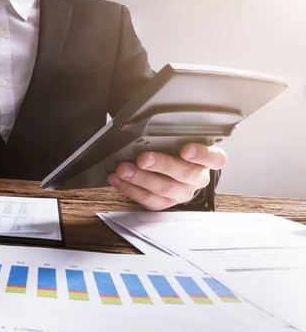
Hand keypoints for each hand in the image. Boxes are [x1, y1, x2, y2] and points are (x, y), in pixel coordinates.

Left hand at [107, 143, 226, 210]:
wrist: (175, 172)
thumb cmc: (177, 150)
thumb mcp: (181, 139)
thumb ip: (174, 135)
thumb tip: (148, 128)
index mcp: (208, 160)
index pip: (214, 158)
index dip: (201, 154)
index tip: (186, 149)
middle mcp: (198, 178)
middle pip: (184, 174)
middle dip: (161, 165)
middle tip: (143, 159)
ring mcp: (182, 193)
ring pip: (164, 189)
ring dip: (140, 179)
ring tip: (123, 169)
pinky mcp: (166, 203)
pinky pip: (148, 200)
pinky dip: (130, 189)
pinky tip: (117, 180)